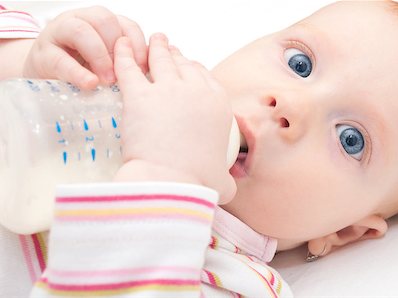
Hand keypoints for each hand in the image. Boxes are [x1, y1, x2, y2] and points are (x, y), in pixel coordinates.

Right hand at [23, 6, 147, 88]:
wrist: (46, 76)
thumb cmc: (82, 69)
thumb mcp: (108, 63)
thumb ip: (125, 62)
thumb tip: (148, 73)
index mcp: (101, 23)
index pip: (126, 24)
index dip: (138, 45)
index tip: (144, 69)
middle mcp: (80, 21)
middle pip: (104, 20)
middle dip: (117, 48)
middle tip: (124, 74)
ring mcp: (59, 34)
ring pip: (81, 31)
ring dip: (99, 56)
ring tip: (108, 80)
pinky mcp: (43, 54)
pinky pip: (60, 60)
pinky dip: (78, 73)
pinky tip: (90, 84)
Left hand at [113, 34, 235, 203]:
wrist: (171, 183)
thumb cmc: (196, 183)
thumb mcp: (222, 182)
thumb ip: (226, 181)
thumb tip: (229, 188)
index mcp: (217, 107)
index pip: (206, 77)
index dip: (195, 69)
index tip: (188, 66)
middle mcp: (196, 92)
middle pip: (184, 64)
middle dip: (176, 55)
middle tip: (169, 50)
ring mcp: (168, 91)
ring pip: (161, 59)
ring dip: (157, 47)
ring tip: (154, 41)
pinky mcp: (139, 96)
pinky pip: (129, 67)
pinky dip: (124, 54)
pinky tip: (123, 45)